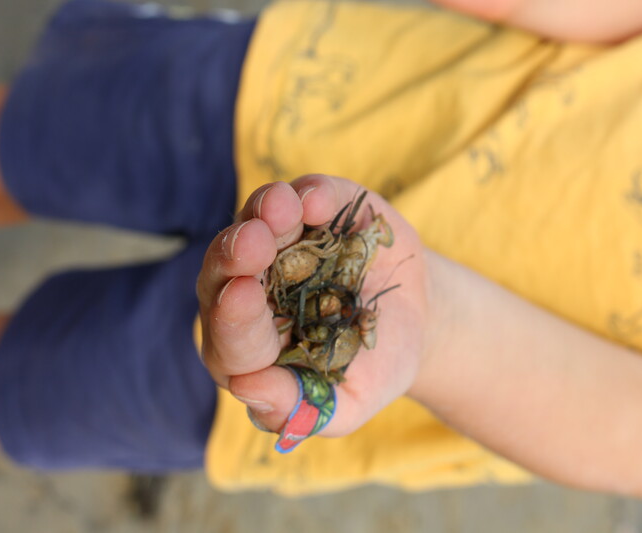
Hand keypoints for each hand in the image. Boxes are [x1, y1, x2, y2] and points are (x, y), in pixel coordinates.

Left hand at [196, 174, 428, 436]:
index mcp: (249, 347)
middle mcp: (251, 289)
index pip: (229, 337)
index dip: (233, 319)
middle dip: (235, 256)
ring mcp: (282, 243)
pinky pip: (304, 194)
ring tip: (282, 207)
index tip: (240, 298)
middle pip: (223, 273)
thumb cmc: (374, 368)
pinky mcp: (317, 209)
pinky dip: (310, 193)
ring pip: (254, 222)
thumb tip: (247, 389)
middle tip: (252, 241)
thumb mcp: (349, 404)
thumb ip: (299, 410)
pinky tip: (317, 199)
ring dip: (264, 213)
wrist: (418, 321)